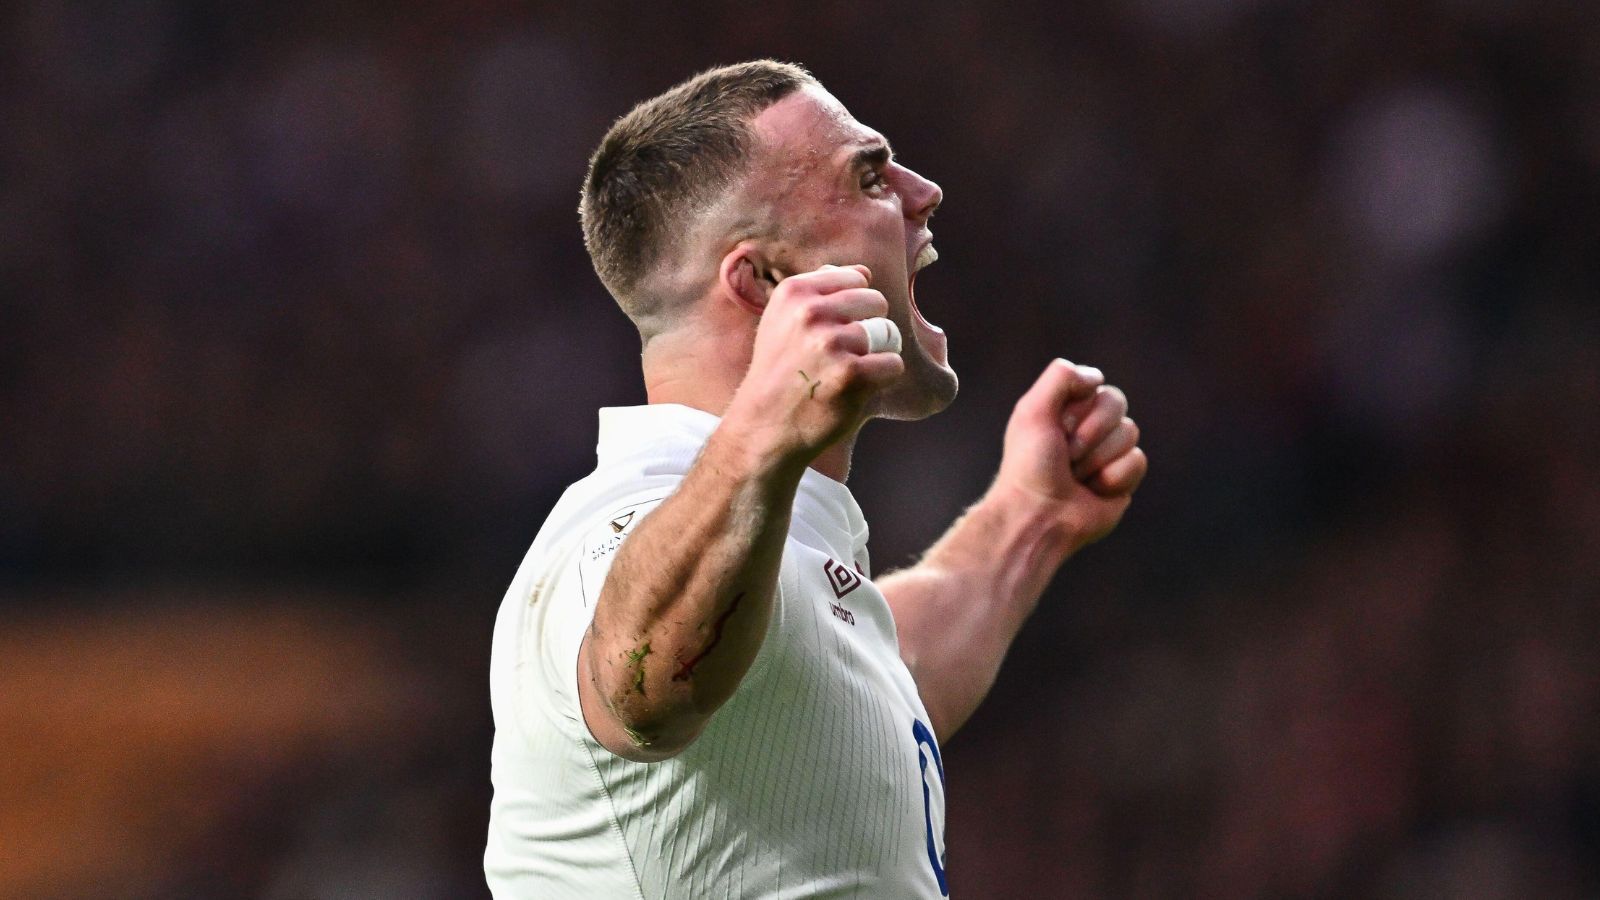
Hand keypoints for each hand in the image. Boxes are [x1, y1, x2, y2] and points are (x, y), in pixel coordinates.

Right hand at [724, 264, 904, 465]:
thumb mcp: (782, 320)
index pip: (856, 279)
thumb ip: (819, 291)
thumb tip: (863, 272)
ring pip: (887, 334)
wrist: (765, 425)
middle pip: (876, 303)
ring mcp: (831, 344)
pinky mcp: (851, 374)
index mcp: (794, 293)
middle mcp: (811, 313)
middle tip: (846, 353)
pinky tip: (859, 386)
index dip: (855, 305)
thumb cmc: (780, 370)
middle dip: (870, 326)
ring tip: (852, 370)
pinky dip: (883, 376)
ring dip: (878, 353)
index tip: (834, 328)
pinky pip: (893, 363)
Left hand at [994, 359, 1147, 550]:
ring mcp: (1108, 452)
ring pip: (1130, 432)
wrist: (1038, 516)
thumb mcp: (1032, 411)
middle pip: (1117, 403)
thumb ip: (1061, 377)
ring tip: (1076, 477)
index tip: (1057, 431)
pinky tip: (1093, 492)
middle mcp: (1089, 427)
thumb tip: (1097, 378)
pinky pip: (1138, 461)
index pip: (1097, 387)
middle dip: (1090, 433)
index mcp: (1066, 409)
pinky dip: (1113, 477)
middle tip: (1067, 456)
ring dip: (1098, 457)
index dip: (1079, 410)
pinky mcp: (1123, 479)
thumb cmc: (1030, 466)